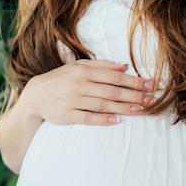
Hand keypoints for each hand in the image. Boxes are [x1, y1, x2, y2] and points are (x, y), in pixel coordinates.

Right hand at [21, 59, 153, 125]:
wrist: (35, 95)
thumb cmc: (61, 79)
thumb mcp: (78, 67)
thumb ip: (101, 66)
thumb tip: (124, 65)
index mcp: (84, 71)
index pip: (114, 76)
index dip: (133, 81)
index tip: (150, 85)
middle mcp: (79, 85)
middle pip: (111, 91)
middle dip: (132, 96)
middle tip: (149, 100)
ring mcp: (72, 100)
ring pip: (102, 105)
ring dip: (122, 108)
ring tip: (138, 111)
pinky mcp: (67, 115)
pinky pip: (88, 118)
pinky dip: (103, 120)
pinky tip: (116, 120)